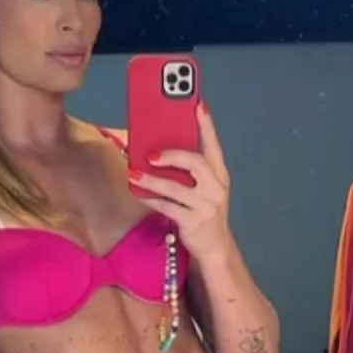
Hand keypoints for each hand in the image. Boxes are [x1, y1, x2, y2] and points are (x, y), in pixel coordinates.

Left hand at [130, 101, 231, 265]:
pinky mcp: (193, 222)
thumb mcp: (204, 189)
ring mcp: (206, 206)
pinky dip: (151, 199)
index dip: (207, 125)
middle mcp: (216, 188)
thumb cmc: (203, 211)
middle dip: (172, 155)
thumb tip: (158, 150)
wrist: (214, 248)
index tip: (199, 105)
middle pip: (195, 162)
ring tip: (133, 174)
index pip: (214, 145)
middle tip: (150, 154)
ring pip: (176, 187)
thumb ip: (190, 171)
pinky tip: (139, 193)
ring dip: (152, 180)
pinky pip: (168, 207)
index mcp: (220, 174)